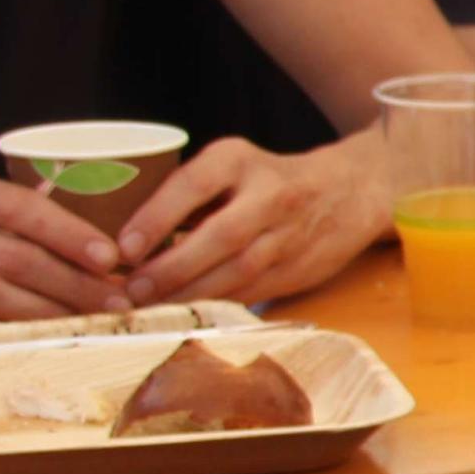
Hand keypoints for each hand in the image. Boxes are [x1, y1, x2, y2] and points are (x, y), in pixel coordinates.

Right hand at [0, 165, 131, 319]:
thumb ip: (32, 218)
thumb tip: (109, 249)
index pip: (18, 207)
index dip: (67, 233)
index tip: (111, 257)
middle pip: (13, 257)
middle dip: (72, 283)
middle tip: (118, 302)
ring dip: (47, 313)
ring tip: (90, 322)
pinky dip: (9, 332)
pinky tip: (44, 338)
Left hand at [115, 134, 394, 307]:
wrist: (351, 191)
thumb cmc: (268, 179)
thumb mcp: (230, 166)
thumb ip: (187, 195)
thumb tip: (124, 239)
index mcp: (242, 161)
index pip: (194, 185)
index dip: (157, 218)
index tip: (124, 248)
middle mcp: (271, 195)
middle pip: (220, 236)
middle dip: (172, 268)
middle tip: (133, 290)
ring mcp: (289, 235)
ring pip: (238, 271)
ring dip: (191, 293)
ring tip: (152, 307)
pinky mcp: (299, 268)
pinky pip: (253, 290)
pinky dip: (216, 304)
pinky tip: (187, 312)